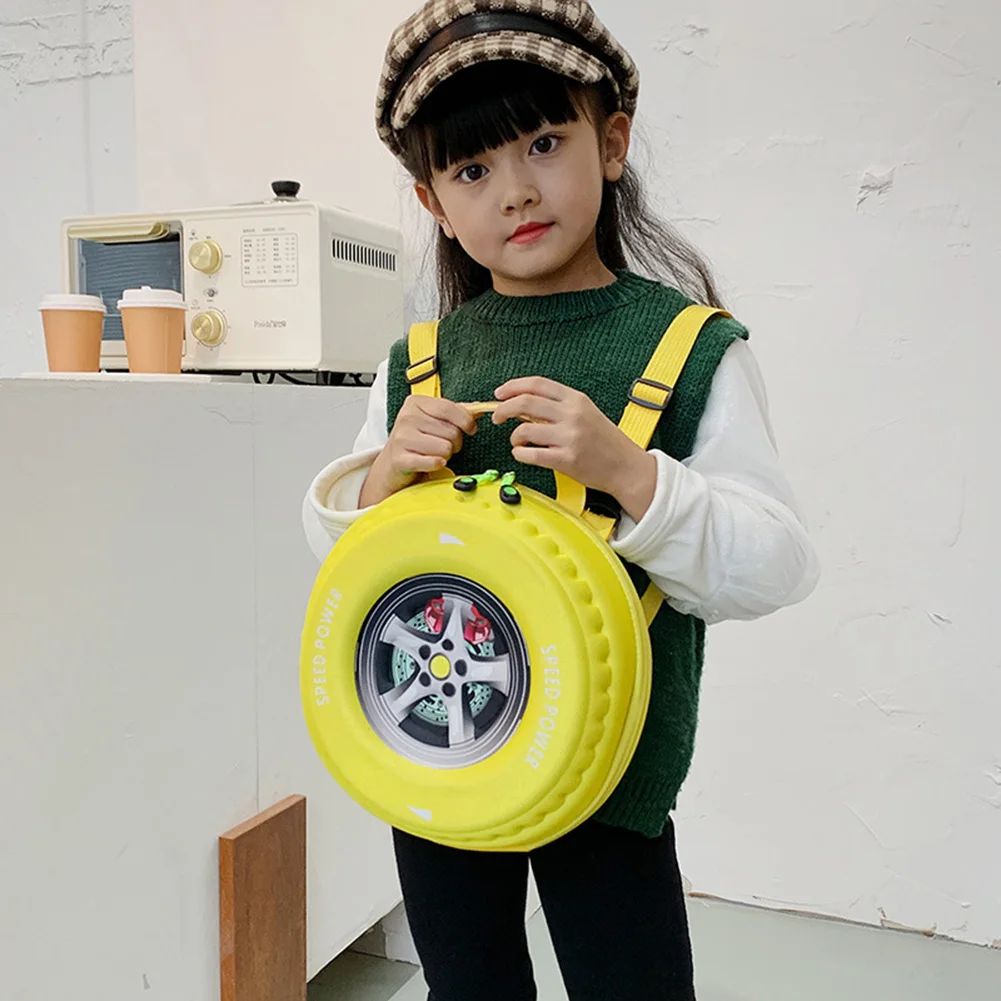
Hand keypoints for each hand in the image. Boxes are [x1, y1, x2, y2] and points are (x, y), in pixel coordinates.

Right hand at [360, 396, 476, 506]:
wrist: (392, 464)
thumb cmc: (416, 441)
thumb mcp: (434, 421)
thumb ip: (456, 413)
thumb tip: (480, 408)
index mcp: (415, 403)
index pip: (449, 408)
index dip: (466, 420)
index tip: (471, 429)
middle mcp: (407, 418)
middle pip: (451, 431)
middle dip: (454, 443)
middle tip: (442, 446)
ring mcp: (402, 438)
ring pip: (445, 448)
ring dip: (445, 455)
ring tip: (433, 454)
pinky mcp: (400, 459)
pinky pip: (433, 461)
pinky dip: (437, 464)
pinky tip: (431, 463)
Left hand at [492, 377, 657, 521]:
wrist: (625, 467)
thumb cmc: (604, 441)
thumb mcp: (585, 413)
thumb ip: (556, 407)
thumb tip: (520, 406)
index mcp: (576, 399)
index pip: (537, 384)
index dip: (512, 387)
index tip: (499, 393)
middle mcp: (572, 415)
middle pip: (525, 403)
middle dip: (503, 409)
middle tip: (497, 417)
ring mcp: (569, 437)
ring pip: (524, 431)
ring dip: (513, 437)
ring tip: (517, 442)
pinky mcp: (566, 460)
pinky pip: (530, 455)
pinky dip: (519, 454)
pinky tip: (523, 455)